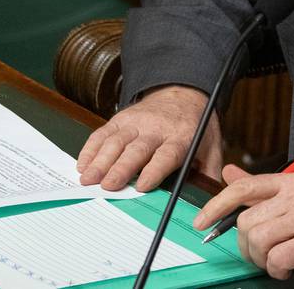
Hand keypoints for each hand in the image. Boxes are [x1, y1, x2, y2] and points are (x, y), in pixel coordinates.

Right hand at [75, 85, 222, 190]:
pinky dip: (90, 148)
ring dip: (100, 160)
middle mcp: (156, 129)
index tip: (141, 186)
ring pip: (115, 141)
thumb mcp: (210, 146)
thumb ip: (209, 172)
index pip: (166, 155)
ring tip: (88, 179)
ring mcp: (136, 122)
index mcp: (180, 138)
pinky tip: (83, 164)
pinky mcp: (121, 119)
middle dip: (120, 168)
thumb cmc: (195, 126)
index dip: (153, 170)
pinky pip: (103, 133)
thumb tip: (210, 200)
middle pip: (136, 149)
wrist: (182, 93)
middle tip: (107, 186)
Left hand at [194, 164, 293, 286]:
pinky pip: (276, 259)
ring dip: (264, 260)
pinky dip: (278, 270)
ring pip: (258, 241)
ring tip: (280, 261)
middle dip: (248, 247)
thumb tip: (230, 173)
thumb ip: (261, 190)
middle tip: (264, 255)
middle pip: (246, 221)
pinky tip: (291, 268)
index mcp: (291, 183)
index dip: (216, 206)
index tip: (200, 223)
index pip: (244, 187)